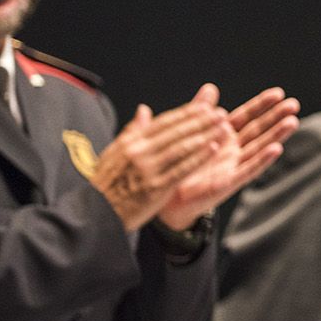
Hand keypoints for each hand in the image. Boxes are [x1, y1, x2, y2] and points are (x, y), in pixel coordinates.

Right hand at [92, 91, 231, 231]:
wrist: (96, 214)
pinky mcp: (156, 188)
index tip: (204, 106)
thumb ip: (132, 131)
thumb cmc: (107, 184)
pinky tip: (214, 148)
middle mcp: (139, 153)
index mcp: (131, 143)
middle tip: (221, 113)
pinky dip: (199, 157)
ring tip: (223, 127)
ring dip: (205, 135)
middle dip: (201, 121)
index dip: (186, 113)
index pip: (163, 123)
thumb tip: (144, 109)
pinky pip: (182, 169)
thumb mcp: (113, 153)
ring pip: (182, 147)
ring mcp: (148, 170)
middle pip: (176, 132)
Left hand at [157, 85, 300, 229]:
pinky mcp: (228, 182)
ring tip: (292, 122)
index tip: (279, 92)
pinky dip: (262, 160)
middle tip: (294, 104)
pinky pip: (248, 170)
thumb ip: (200, 111)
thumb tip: (210, 87)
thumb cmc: (178, 164)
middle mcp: (232, 150)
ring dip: (276, 135)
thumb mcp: (189, 132)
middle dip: (276, 117)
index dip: (262, 105)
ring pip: (259, 148)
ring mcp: (233, 166)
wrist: (165, 195)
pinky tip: (277, 149)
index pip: (246, 116)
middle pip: (258, 130)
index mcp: (223, 136)